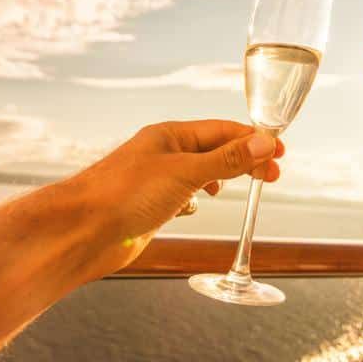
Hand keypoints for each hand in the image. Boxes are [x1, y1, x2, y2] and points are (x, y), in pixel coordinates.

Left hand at [67, 120, 283, 277]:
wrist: (83, 232)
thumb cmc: (126, 194)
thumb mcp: (186, 172)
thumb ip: (226, 160)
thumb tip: (263, 144)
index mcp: (172, 136)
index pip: (223, 131)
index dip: (253, 139)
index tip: (279, 151)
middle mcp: (166, 154)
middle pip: (216, 151)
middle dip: (245, 160)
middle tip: (273, 173)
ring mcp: (160, 180)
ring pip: (203, 173)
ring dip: (225, 177)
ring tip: (243, 185)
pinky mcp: (154, 205)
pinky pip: (187, 195)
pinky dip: (200, 197)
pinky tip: (202, 203)